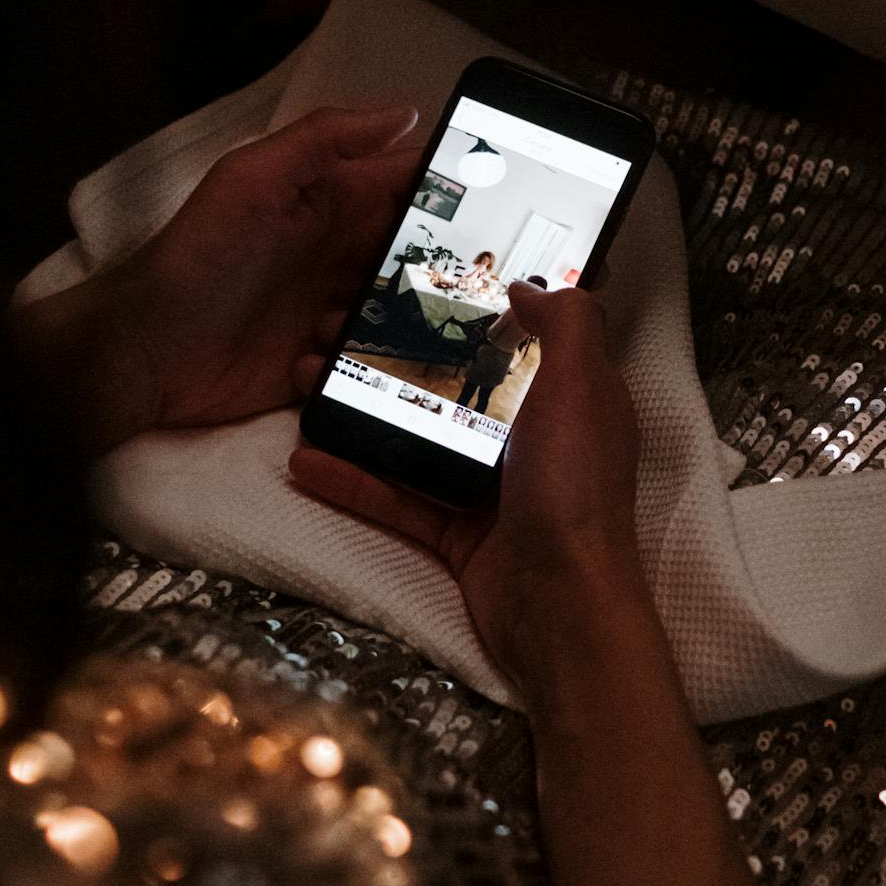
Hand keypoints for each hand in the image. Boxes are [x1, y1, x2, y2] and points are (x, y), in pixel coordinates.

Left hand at [18, 103, 419, 451]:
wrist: (145, 347)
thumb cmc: (196, 256)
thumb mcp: (253, 179)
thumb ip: (325, 139)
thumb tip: (406, 114)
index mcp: (332, 200)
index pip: (408, 185)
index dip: (450, 190)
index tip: (484, 203)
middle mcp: (341, 253)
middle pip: (417, 255)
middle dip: (433, 270)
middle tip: (435, 284)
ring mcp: (335, 309)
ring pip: (402, 314)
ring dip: (388, 322)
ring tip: (333, 320)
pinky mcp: (324, 361)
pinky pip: (369, 364)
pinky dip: (353, 364)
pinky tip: (307, 357)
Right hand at [289, 281, 654, 692]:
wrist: (561, 610)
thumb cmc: (576, 491)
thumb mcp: (582, 388)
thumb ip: (567, 324)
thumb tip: (530, 284)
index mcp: (572, 397)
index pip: (529, 335)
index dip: (485, 303)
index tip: (424, 274)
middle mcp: (534, 437)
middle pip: (461, 380)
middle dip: (401, 352)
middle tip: (340, 327)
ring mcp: (494, 487)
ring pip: (419, 436)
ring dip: (364, 411)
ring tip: (308, 382)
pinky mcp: (458, 532)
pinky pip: (397, 498)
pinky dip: (353, 481)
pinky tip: (304, 461)